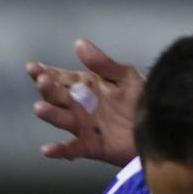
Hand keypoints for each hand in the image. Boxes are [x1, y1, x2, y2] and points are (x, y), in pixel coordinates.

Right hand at [26, 39, 143, 165]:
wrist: (160, 124)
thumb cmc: (142, 98)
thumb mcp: (125, 76)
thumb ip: (103, 63)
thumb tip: (78, 43)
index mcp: (86, 86)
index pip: (61, 77)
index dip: (45, 72)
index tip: (32, 67)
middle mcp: (80, 106)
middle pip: (58, 96)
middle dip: (48, 88)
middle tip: (43, 81)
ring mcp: (84, 126)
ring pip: (62, 119)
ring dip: (49, 114)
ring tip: (39, 108)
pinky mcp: (92, 146)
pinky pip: (73, 148)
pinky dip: (59, 150)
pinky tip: (47, 149)